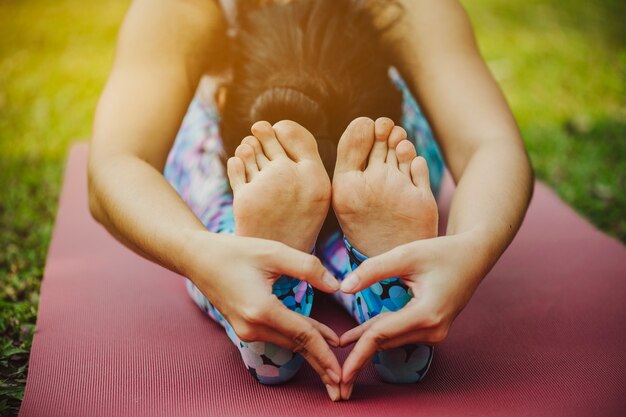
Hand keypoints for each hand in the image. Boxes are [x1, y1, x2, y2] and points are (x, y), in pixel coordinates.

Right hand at [182, 231, 342, 399]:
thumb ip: (308, 267)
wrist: (198, 259)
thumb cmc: (235, 252)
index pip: (302, 335)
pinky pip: (278, 336)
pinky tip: (316, 343)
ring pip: (288, 343)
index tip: (340, 370)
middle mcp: (252, 326)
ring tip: (332, 370)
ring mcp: (246, 330)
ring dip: (312, 353)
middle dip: (320, 365)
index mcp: (261, 310)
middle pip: (296, 347)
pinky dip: (298, 341)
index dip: (324, 352)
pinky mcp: (244, 327)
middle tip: (341, 386)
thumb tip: (336, 285)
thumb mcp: (274, 252)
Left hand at [337, 231, 491, 398]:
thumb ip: (374, 270)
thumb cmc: (442, 253)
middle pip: (385, 341)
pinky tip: (356, 336)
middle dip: (358, 353)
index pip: (382, 336)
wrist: (473, 257)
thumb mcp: (406, 255)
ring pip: (391, 338)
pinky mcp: (432, 329)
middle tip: (334, 368)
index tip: (341, 373)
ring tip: (337, 344)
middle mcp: (433, 330)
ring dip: (366, 339)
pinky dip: (379, 332)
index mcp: (427, 314)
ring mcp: (435, 332)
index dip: (358, 353)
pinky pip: (399, 333)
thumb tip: (344, 287)